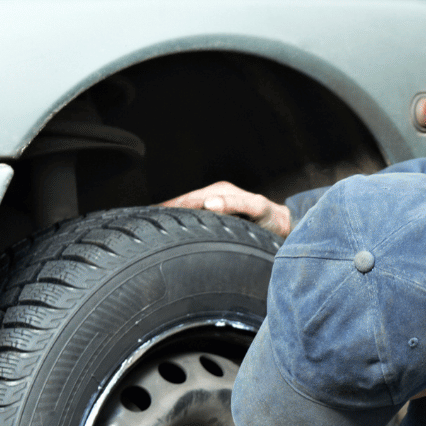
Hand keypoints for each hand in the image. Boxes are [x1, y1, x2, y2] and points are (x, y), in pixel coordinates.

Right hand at [160, 181, 291, 238]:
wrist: (286, 226)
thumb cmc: (274, 219)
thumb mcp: (258, 209)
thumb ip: (237, 205)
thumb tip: (210, 202)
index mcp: (219, 192)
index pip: (187, 200)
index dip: (169, 209)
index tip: (150, 218)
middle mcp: (214, 196)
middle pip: (181, 205)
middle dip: (162, 213)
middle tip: (140, 227)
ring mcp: (214, 206)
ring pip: (185, 212)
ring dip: (168, 219)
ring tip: (147, 230)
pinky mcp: (216, 215)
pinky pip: (194, 218)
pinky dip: (180, 223)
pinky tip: (170, 233)